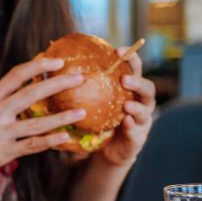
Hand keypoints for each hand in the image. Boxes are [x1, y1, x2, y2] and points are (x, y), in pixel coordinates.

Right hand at [0, 57, 86, 185]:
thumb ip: (3, 98)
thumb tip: (31, 83)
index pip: (15, 75)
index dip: (37, 66)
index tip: (58, 61)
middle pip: (30, 94)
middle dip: (57, 84)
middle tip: (79, 78)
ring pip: (36, 123)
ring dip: (61, 117)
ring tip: (81, 112)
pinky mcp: (3, 153)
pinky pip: (32, 145)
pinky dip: (50, 141)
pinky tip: (65, 136)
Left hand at [96, 49, 155, 168]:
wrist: (107, 150)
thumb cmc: (99, 119)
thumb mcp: (95, 100)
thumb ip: (85, 83)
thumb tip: (53, 61)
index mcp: (131, 89)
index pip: (135, 69)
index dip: (131, 58)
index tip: (118, 50)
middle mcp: (141, 103)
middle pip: (148, 89)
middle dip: (137, 83)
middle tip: (124, 79)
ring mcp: (141, 122)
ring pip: (145, 112)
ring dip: (136, 107)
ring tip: (127, 105)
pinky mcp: (137, 139)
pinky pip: (137, 132)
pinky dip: (132, 126)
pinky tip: (125, 122)